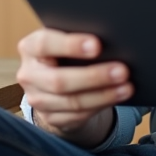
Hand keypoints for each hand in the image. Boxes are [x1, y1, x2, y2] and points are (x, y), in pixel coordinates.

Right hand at [16, 28, 132, 146]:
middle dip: (94, 76)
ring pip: (72, 102)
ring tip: (126, 87)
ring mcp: (37, 99)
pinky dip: (100, 105)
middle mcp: (29, 74)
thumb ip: (79, 38)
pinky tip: (117, 97)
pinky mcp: (50, 117)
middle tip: (122, 70)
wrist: (54, 81)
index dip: (71, 45)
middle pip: (59, 80)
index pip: (46, 44)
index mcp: (30, 47)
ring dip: (103, 95)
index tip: (97, 45)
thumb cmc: (66, 51)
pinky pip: (78, 115)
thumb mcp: (66, 40)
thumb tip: (111, 38)